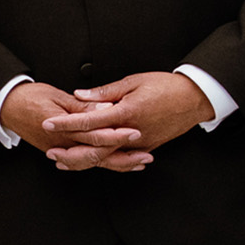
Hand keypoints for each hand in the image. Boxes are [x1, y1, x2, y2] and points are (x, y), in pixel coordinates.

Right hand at [0, 82, 144, 171]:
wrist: (6, 107)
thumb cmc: (28, 97)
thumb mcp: (56, 95)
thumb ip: (81, 106)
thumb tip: (104, 108)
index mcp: (61, 126)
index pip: (93, 134)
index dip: (116, 135)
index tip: (134, 132)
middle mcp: (61, 143)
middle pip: (96, 154)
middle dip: (123, 156)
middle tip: (145, 154)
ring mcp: (60, 149)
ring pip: (92, 163)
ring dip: (117, 165)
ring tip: (138, 163)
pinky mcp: (60, 151)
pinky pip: (84, 163)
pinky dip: (103, 164)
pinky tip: (118, 164)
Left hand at [43, 71, 214, 169]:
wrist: (195, 98)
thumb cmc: (166, 86)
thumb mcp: (133, 82)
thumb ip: (104, 92)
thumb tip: (79, 96)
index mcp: (127, 113)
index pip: (89, 121)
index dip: (67, 123)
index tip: (48, 123)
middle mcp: (133, 132)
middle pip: (96, 147)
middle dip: (71, 150)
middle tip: (50, 151)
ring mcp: (141, 144)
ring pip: (108, 157)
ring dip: (84, 160)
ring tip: (63, 161)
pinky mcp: (147, 148)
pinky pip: (122, 159)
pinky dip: (105, 162)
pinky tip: (90, 162)